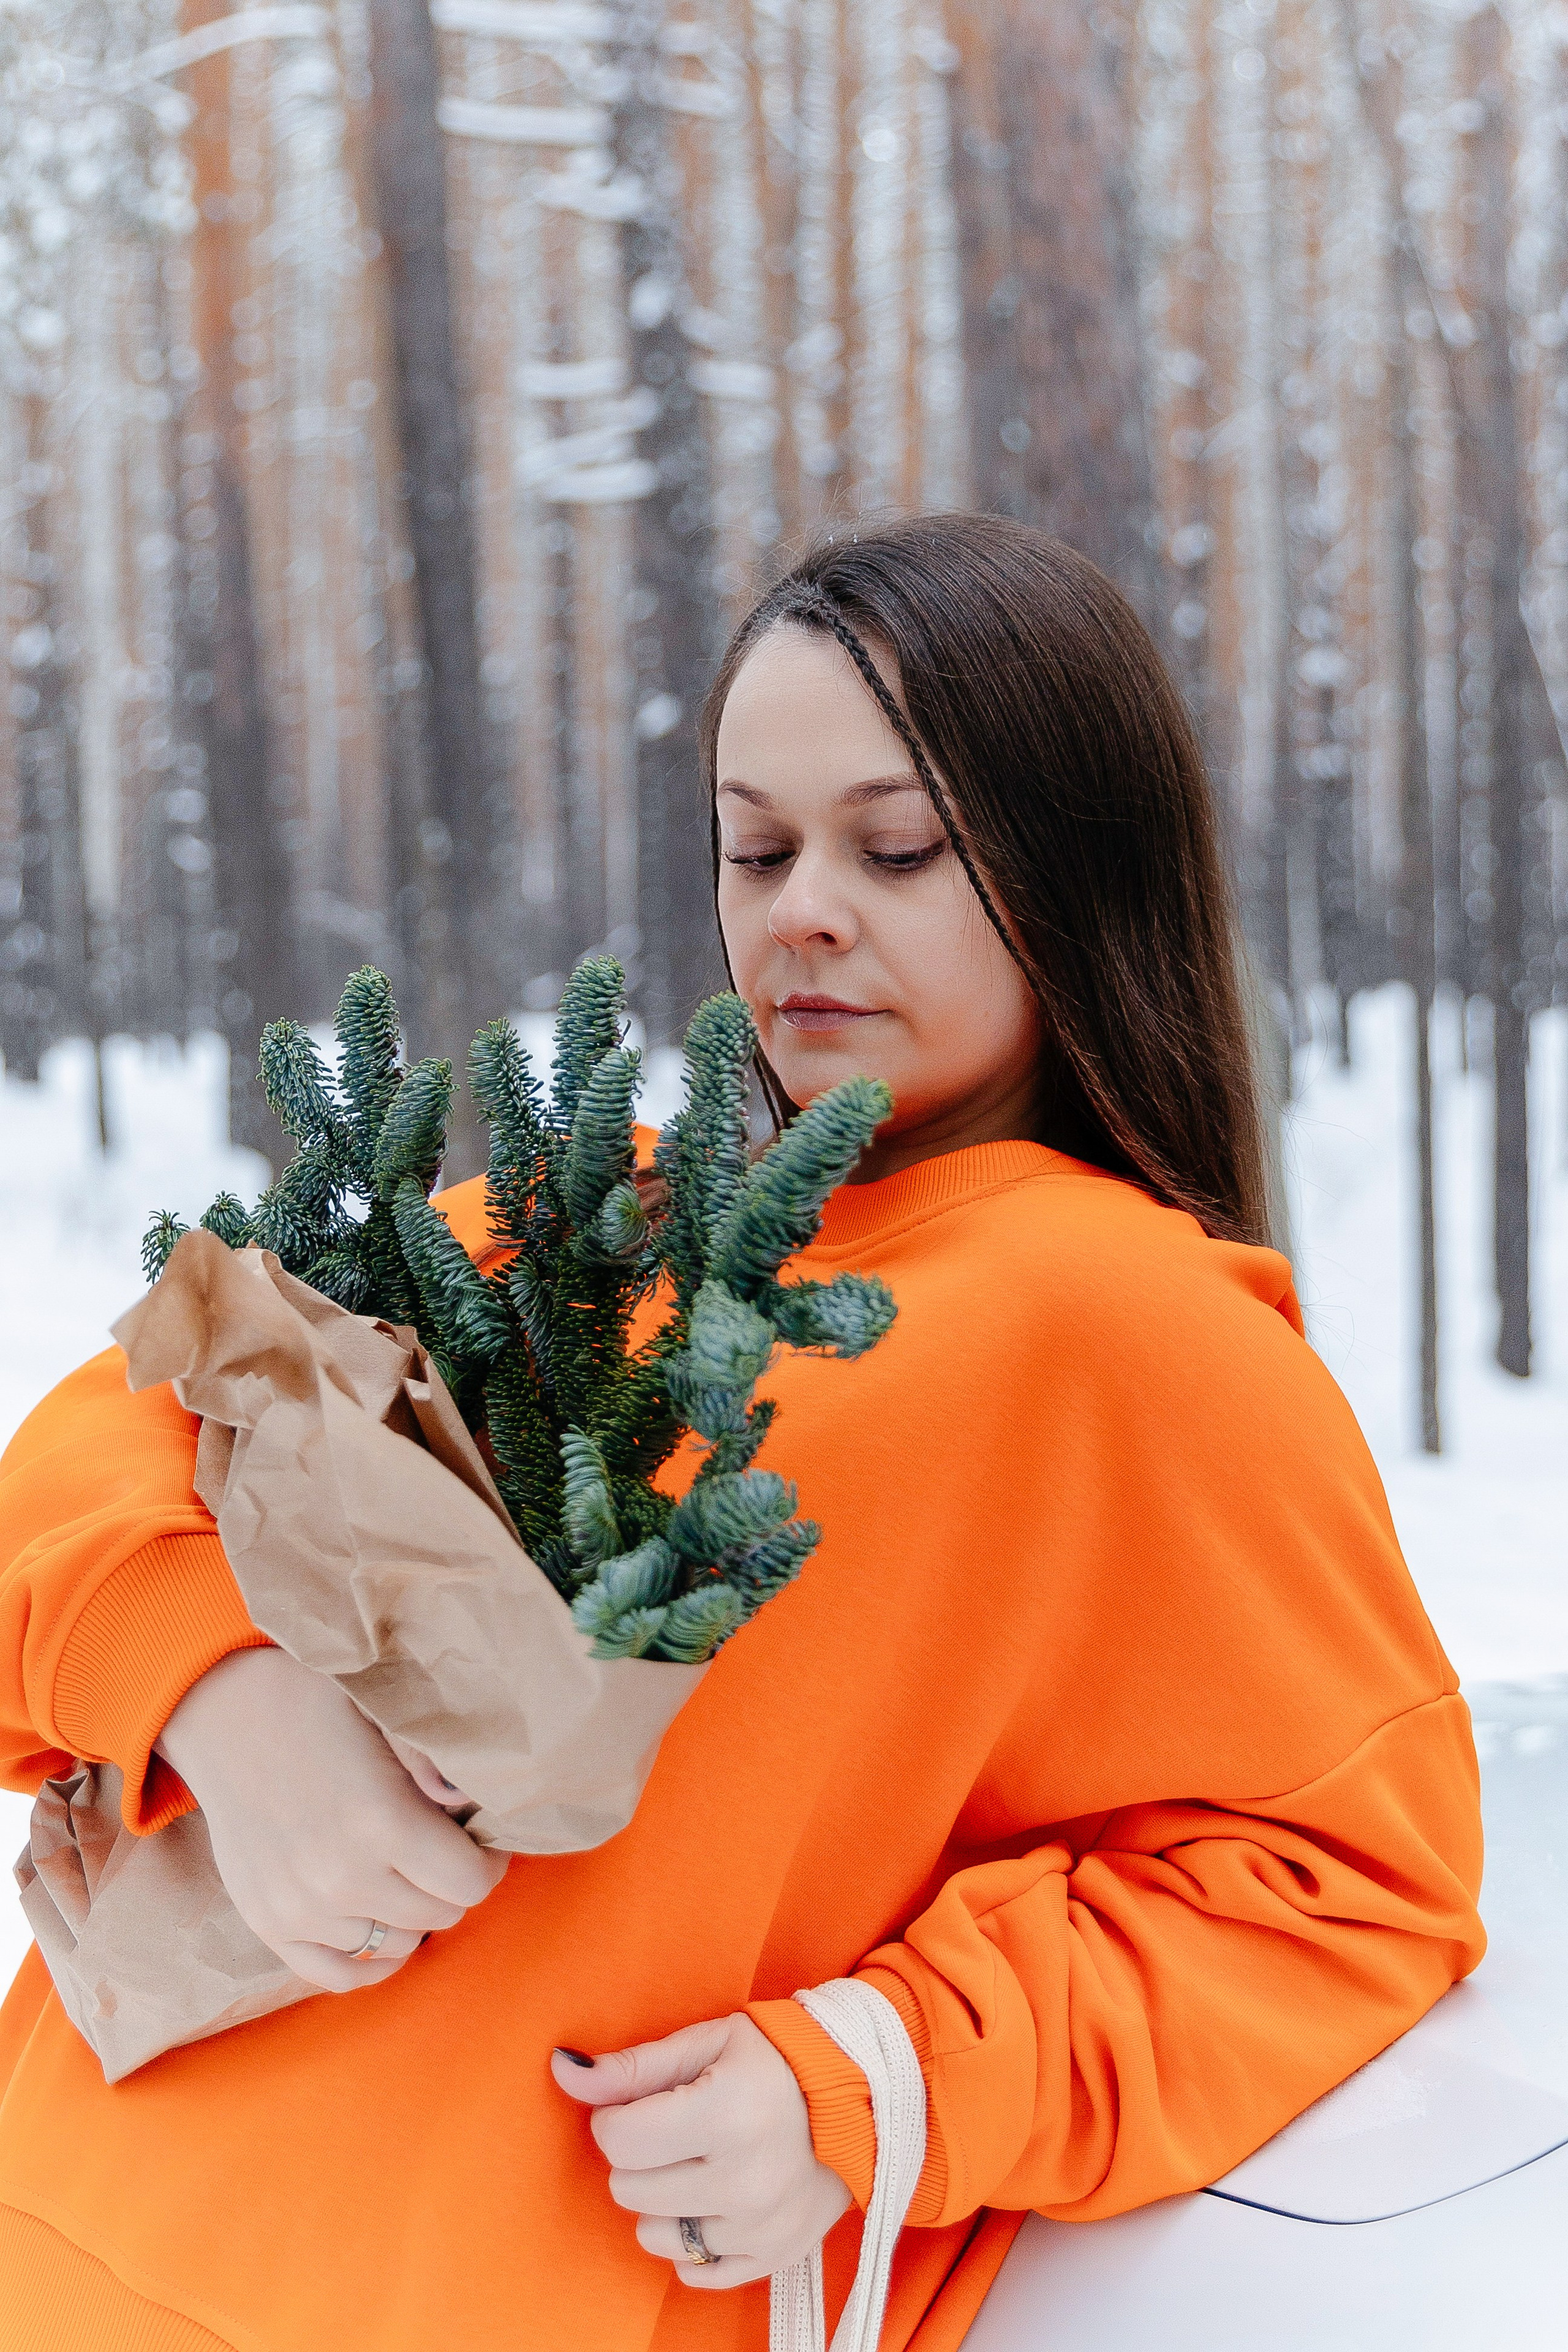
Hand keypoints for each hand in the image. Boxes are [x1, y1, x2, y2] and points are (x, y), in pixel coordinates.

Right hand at [156, 1647, 507, 1991]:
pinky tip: (384, 1929)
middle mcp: (341, 1878)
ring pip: (395, 1943)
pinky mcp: (266, 1922)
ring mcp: (300, 1908)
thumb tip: (471, 1808)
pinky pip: (337, 1973)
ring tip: (406, 1874)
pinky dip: (369, 1960)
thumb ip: (436, 1767)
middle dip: (452, 1884)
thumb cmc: (318, 1702)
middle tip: (443, 1852)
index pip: (470, 1883)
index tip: (480, 1840)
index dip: (487, 1861)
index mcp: (382, 1822)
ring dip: (412, 1914)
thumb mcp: (388, 1718)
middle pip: (439, 1915)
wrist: (227, 1709)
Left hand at [551, 2013, 851, 2287]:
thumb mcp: (706, 2044)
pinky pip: (696, 2272)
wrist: (864, 2095)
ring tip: (697, 2164)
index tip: (642, 2104)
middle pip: (629, 2188)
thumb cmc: (777, 2059)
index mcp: (726, 2114)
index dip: (616, 2118)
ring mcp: (761, 2227)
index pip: (618, 2140)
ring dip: (662, 2200)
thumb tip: (563, 2074)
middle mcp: (744, 2180)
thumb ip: (632, 2067)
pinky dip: (693, 2240)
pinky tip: (714, 2199)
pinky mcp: (774, 2257)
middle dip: (640, 2156)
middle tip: (677, 2129)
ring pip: (654, 2235)